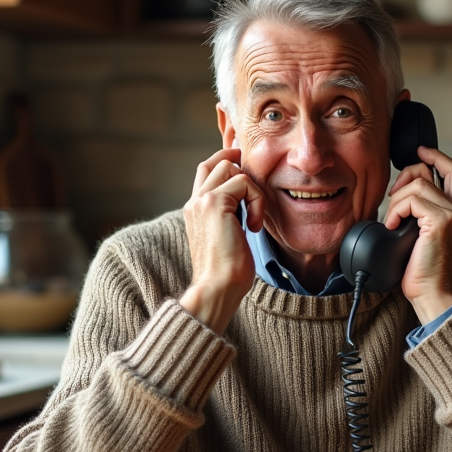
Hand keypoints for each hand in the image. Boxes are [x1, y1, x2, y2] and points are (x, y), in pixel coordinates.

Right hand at [180, 148, 264, 334]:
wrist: (217, 288)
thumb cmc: (227, 274)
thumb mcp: (229, 238)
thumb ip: (231, 217)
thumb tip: (248, 205)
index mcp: (195, 211)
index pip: (205, 172)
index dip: (225, 162)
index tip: (245, 168)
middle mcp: (194, 202)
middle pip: (215, 162)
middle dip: (239, 165)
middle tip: (257, 186)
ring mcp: (202, 200)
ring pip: (230, 167)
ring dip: (252, 190)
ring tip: (254, 220)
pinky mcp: (215, 202)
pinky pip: (244, 182)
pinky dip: (257, 201)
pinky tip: (254, 227)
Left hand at [384, 146, 451, 323]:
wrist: (434, 297)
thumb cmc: (424, 276)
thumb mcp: (424, 239)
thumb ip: (422, 217)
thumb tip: (401, 201)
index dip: (437, 157)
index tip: (419, 153)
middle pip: (442, 167)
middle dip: (413, 169)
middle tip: (395, 190)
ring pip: (419, 183)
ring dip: (397, 197)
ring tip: (392, 219)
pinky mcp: (442, 222)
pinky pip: (412, 199)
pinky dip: (396, 209)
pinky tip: (392, 225)